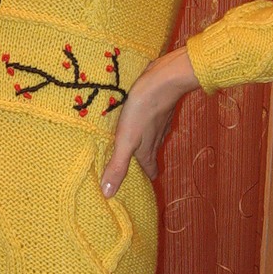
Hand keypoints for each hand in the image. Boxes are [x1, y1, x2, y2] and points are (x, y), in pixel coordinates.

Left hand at [100, 46, 199, 197]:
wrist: (164, 79)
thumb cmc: (143, 111)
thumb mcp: (126, 140)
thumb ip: (118, 165)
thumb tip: (108, 194)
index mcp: (147, 151)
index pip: (150, 171)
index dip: (145, 179)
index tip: (137, 186)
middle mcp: (156, 139)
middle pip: (151, 156)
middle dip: (142, 164)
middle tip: (131, 168)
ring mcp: (159, 123)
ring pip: (152, 139)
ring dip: (144, 145)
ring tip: (131, 147)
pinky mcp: (159, 108)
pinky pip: (152, 123)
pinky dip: (145, 127)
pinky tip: (138, 121)